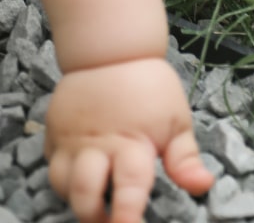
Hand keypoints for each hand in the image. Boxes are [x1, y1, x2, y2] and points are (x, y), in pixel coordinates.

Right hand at [44, 57, 214, 222]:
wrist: (111, 47)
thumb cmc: (148, 85)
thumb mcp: (176, 120)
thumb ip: (185, 159)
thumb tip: (203, 186)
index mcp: (131, 145)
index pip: (128, 192)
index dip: (127, 219)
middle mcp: (97, 145)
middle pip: (85, 195)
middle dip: (94, 218)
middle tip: (110, 220)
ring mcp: (71, 138)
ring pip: (61, 183)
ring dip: (77, 198)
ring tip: (96, 199)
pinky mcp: (54, 130)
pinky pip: (50, 163)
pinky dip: (63, 175)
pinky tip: (80, 173)